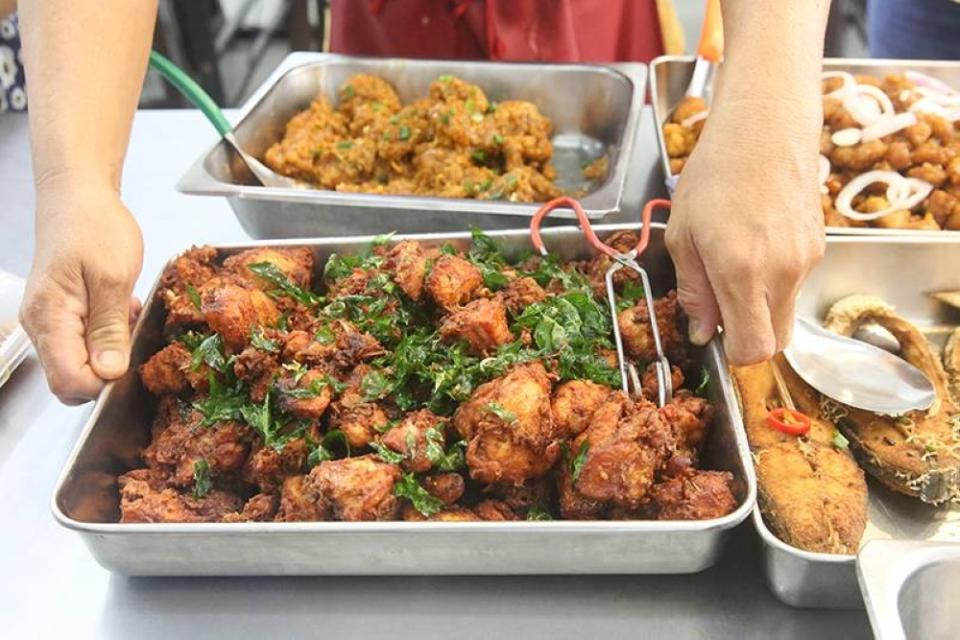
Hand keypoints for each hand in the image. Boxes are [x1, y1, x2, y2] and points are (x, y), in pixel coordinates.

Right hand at [20, 179, 143, 403]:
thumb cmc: (94, 227)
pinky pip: (82, 344)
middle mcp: (41, 326)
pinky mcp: (61, 315)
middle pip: (70, 379)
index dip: (103, 383)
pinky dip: (106, 336)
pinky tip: (120, 311)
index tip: (128, 360)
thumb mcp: (114, 278)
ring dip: (109, 350)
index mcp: (50, 318)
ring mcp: (49, 322)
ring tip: (125, 314)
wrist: (78, 197)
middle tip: (129, 333)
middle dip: (107, 369)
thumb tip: (109, 373)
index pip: (69, 381)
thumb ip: (110, 329)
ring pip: (78, 363)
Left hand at [665, 105, 824, 364]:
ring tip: (735, 259)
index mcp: (742, 272)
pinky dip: (775, 281)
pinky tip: (756, 242)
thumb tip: (703, 333)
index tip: (716, 336)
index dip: (734, 353)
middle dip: (749, 336)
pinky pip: (795, 283)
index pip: (754, 349)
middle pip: (776, 341)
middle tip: (722, 304)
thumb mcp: (683, 236)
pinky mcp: (819, 247)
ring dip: (760, 305)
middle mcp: (782, 273)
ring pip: (786, 312)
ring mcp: (806, 261)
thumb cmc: (714, 176)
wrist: (764, 128)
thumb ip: (695, 292)